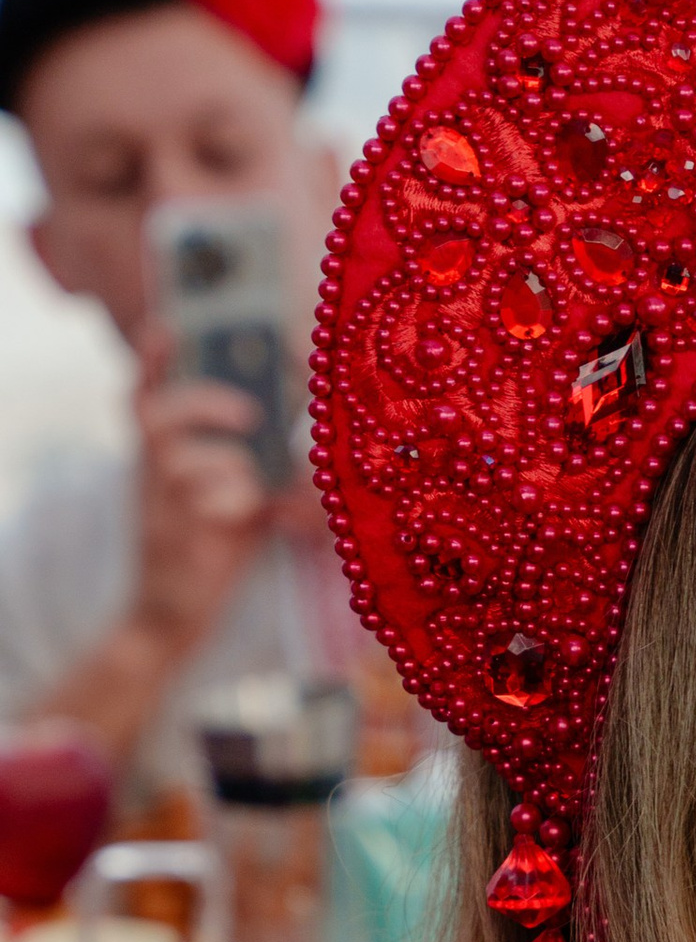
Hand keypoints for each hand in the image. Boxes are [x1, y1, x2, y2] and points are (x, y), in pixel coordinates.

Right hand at [131, 324, 273, 658]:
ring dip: (232, 465)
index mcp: (157, 454)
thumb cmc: (210, 546)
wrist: (171, 615)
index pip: (141, 393)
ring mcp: (158, 505)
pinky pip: (209, 503)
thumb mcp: (230, 491)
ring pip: (184, 460)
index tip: (170, 325)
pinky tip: (254, 516)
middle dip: (206, 403)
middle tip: (251, 414)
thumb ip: (254, 457)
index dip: (153, 359)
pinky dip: (239, 502)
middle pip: (155, 414)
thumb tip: (307, 419)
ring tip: (254, 484)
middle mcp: (149, 472)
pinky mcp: (177, 538)